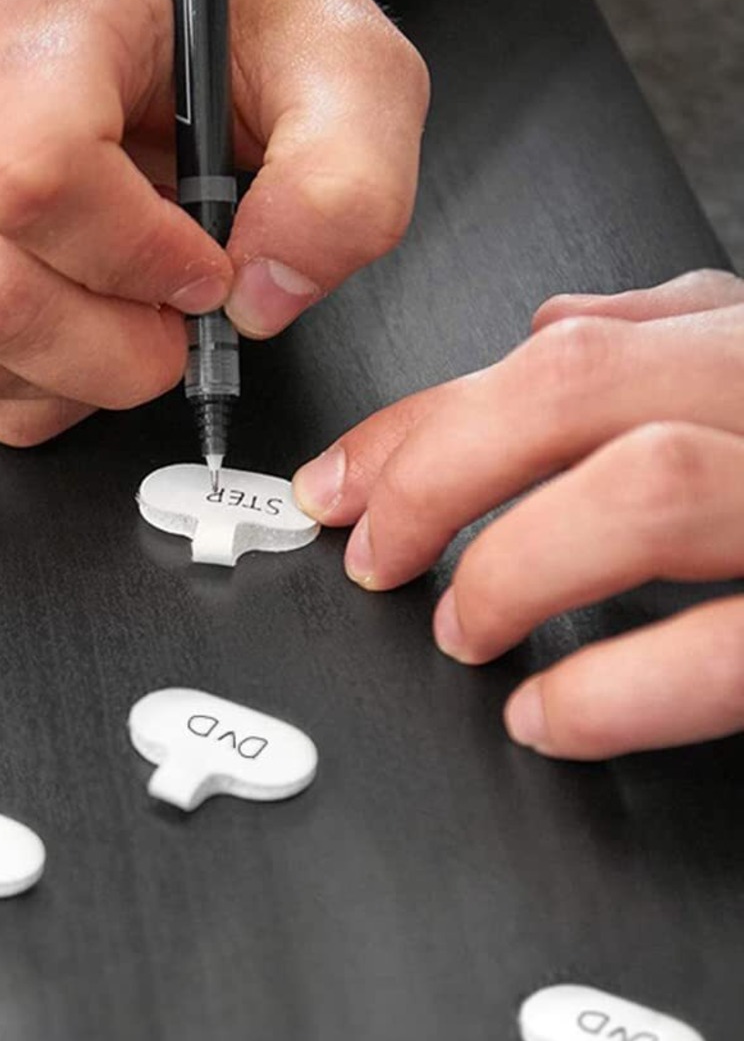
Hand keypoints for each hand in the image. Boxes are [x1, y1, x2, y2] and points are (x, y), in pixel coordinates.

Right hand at [0, 0, 428, 445]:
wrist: (166, 18)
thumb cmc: (237, 25)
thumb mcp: (340, 73)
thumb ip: (342, 182)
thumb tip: (261, 297)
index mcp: (37, 23)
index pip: (36, 176)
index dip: (136, 261)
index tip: (205, 271)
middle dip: (110, 351)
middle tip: (180, 320)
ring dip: (75, 376)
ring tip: (137, 314)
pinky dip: (39, 389)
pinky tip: (89, 327)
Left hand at [292, 269, 743, 759]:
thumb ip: (666, 343)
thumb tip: (549, 324)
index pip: (543, 359)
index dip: (414, 425)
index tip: (336, 486)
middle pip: (574, 392)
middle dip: (439, 476)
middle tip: (378, 558)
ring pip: (647, 489)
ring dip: (516, 566)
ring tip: (461, 628)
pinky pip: (733, 651)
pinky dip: (619, 689)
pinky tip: (550, 716)